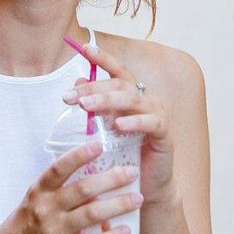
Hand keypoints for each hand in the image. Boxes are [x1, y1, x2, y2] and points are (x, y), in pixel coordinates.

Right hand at [2, 144, 140, 233]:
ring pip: (92, 214)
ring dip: (118, 205)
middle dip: (112, 179)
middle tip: (133, 172)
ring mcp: (54, 230)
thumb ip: (57, 189)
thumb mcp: (34, 200)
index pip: (59, 168)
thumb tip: (90, 174)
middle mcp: (47, 208)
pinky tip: (126, 231)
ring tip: (137, 199)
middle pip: (83, 189)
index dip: (79, 155)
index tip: (99, 144)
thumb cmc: (24, 226)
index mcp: (39, 191)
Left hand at [63, 51, 175, 204]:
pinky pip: (151, 122)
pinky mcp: (164, 134)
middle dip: (93, 88)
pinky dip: (135, 122)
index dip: (103, 58)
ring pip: (133, 99)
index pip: (117, 71)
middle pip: (120, 84)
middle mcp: (146, 100)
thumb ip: (95, 105)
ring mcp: (157, 115)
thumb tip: (78, 81)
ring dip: (108, 100)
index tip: (83, 48)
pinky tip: (119, 125)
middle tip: (69, 97)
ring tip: (87, 106)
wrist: (146, 185)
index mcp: (132, 95)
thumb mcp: (105, 128)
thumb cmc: (125, 155)